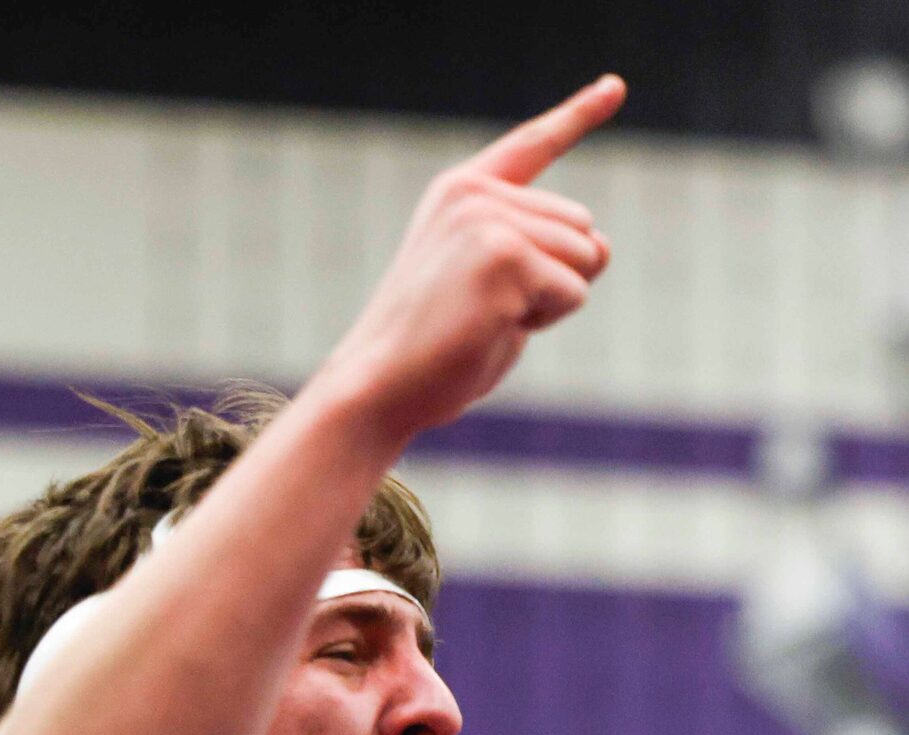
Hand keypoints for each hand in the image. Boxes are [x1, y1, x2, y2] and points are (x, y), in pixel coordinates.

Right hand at [324, 75, 625, 447]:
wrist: (380, 386)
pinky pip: (574, 293)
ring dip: (552, 302)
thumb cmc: (434, 350)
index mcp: (462, 192)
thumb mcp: (489, 286)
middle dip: (555, 277)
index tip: (617, 87)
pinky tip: (491, 328)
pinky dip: (545, 322)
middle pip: (580, 226)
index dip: (579, 114)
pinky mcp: (505, 257)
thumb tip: (603, 245)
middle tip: (486, 309)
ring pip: (585, 258)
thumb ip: (541, 254)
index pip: (532, 146)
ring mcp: (489, 221)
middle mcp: (476, 194)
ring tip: (487, 318)